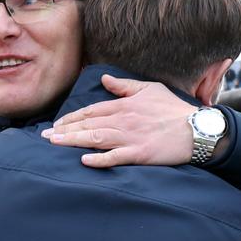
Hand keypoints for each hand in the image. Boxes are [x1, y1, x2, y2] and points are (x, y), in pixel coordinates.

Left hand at [41, 74, 197, 167]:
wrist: (196, 129)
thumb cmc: (173, 109)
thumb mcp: (149, 89)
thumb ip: (124, 86)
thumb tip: (104, 80)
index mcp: (124, 105)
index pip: (91, 111)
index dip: (71, 118)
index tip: (56, 124)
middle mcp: (123, 120)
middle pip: (88, 125)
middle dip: (64, 130)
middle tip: (44, 137)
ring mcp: (130, 138)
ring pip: (96, 138)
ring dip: (73, 141)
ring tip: (54, 143)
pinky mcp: (139, 154)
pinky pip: (115, 157)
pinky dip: (99, 159)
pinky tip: (84, 161)